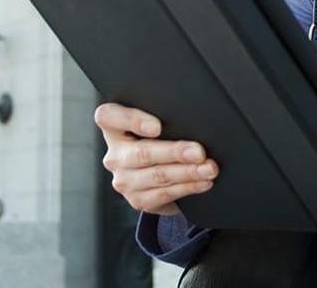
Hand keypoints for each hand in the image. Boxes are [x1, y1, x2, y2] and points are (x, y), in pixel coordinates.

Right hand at [94, 102, 218, 216]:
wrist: (159, 175)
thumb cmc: (161, 139)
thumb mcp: (160, 124)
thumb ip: (166, 118)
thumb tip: (194, 118)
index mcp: (113, 128)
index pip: (108, 117)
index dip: (132, 120)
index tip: (157, 126)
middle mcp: (115, 155)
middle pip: (142, 152)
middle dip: (175, 152)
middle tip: (199, 152)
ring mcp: (124, 180)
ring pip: (157, 175)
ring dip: (187, 173)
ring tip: (208, 168)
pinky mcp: (137, 200)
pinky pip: (164, 194)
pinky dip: (188, 187)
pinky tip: (202, 182)